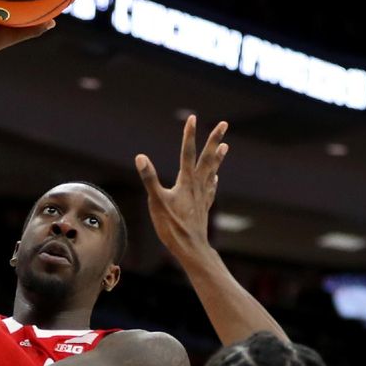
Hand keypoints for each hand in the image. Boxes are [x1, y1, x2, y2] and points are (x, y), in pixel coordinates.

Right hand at [135, 115, 228, 258]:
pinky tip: (215, 178)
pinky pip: (211, 188)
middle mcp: (198, 185)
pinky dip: (213, 179)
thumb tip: (140, 157)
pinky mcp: (204, 206)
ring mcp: (203, 195)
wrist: (191, 247)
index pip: (187, 152)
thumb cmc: (172, 226)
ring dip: (217, 157)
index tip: (193, 118)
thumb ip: (149, 178)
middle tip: (224, 124)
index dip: (189, 134)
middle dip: (215, 140)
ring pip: (212, 171)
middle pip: (208, 158)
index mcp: (186, 181)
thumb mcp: (156, 202)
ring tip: (225, 146)